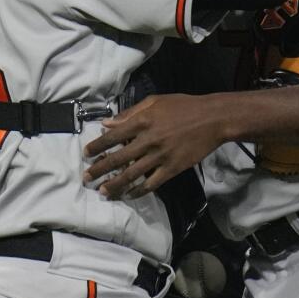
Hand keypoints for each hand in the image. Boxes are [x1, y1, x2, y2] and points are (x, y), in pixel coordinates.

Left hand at [83, 94, 225, 198]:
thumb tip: (107, 123)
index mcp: (143, 121)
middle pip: (119, 158)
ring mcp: (161, 156)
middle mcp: (149, 140)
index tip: (86, 154)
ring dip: (115, 185)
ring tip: (103, 191)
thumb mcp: (155, 102)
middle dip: (100, 169)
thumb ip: (130, 113)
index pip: (113, 136)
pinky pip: (152, 183)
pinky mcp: (172, 168)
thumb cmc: (183, 106)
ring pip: (132, 174)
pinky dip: (138, 191)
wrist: (212, 119)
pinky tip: (129, 195)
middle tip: (86, 178)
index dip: (97, 146)